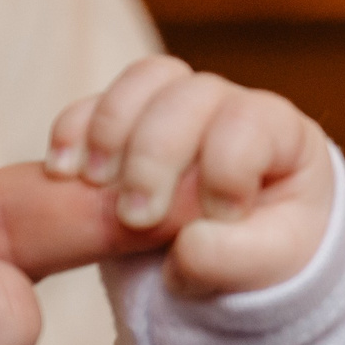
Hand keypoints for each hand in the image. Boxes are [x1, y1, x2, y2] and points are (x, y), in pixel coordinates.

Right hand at [46, 55, 334, 294]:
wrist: (233, 251)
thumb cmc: (264, 248)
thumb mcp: (268, 264)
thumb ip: (239, 259)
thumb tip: (189, 249)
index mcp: (281, 133)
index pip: (252, 121)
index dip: (227, 167)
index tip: (217, 218)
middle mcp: (232, 106)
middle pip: (191, 95)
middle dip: (155, 154)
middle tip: (137, 216)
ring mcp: (181, 103)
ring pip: (146, 81)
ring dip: (111, 131)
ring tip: (96, 186)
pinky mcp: (132, 116)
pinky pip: (99, 98)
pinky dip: (75, 129)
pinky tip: (63, 173)